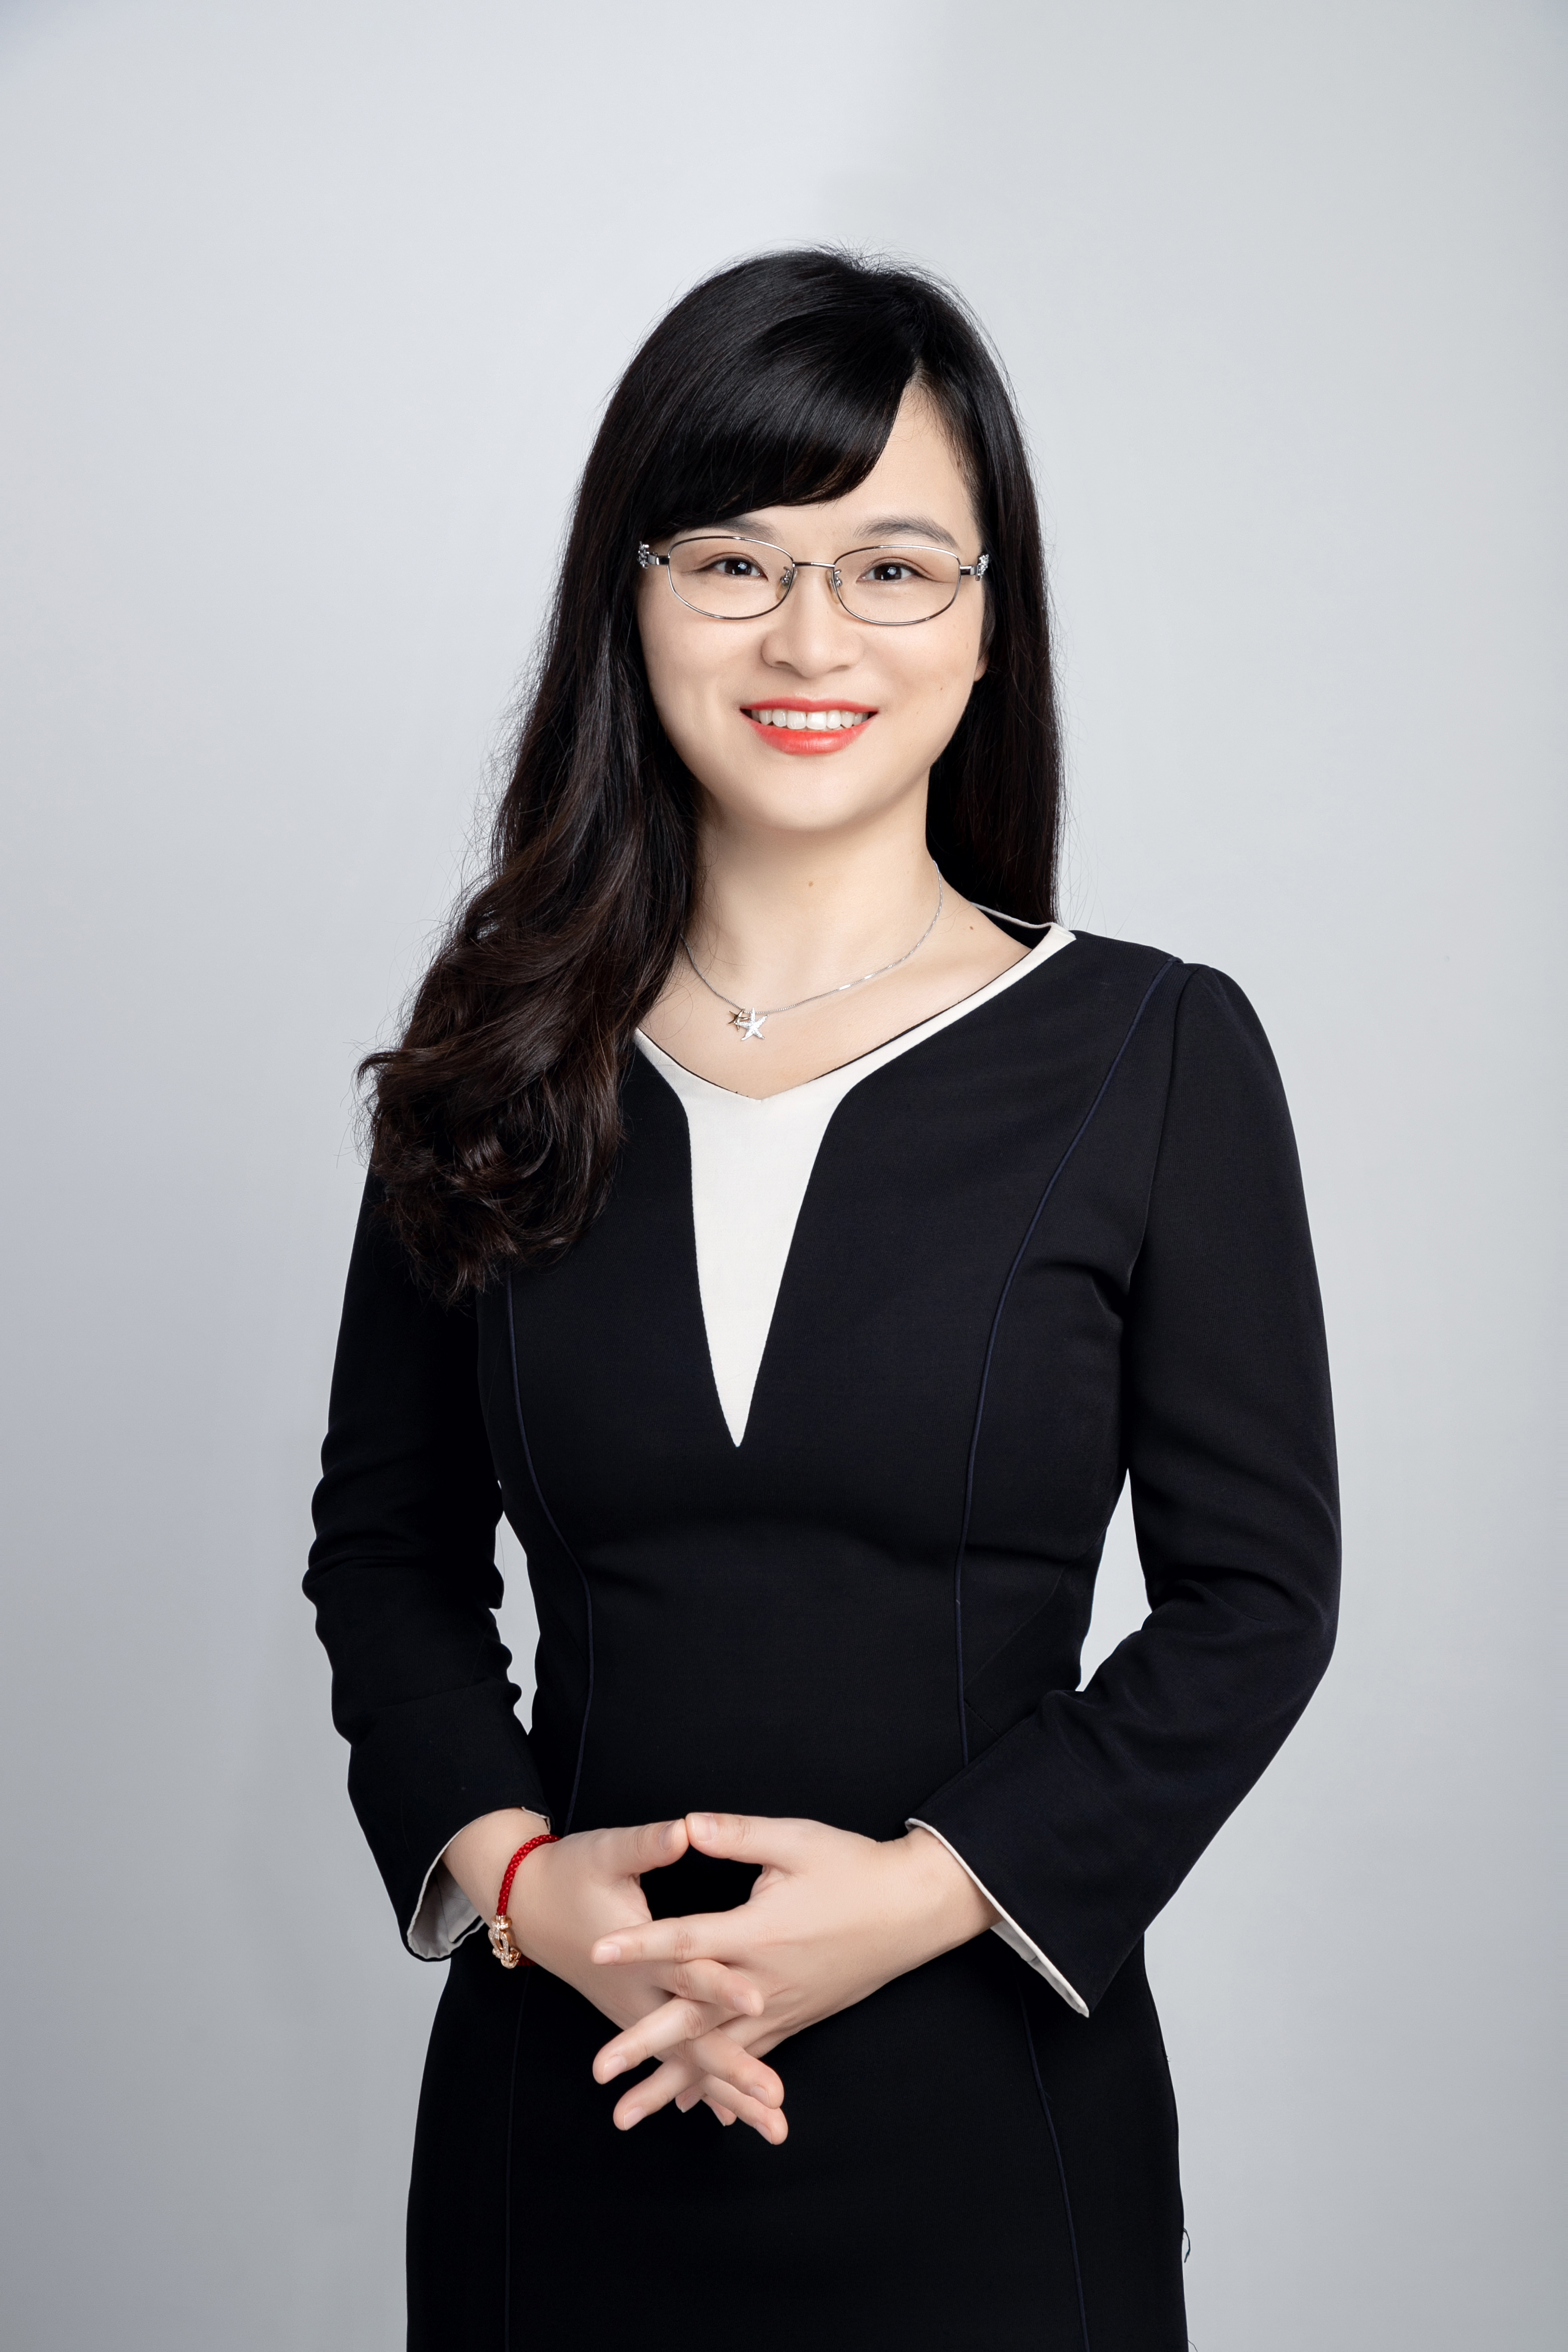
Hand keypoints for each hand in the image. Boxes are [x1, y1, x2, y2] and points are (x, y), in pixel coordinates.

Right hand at [440, 1809, 785, 2139]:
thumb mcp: (607, 1851)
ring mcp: (636, 2010)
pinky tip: (731, 2116)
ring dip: (728, 2093)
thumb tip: (686, 1829)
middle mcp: (638, 1992)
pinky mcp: (637, 2015)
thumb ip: (649, 1844)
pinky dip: (703, 2089)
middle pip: (693, 2036)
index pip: (688, 1970)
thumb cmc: (570, 1872)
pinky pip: (675, 2061)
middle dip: (735, 2069)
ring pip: (687, 2061)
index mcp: (638, 1953)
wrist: (528, 1905)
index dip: (721, 1984)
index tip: (757, 2000)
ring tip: (773, 2126)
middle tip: (774, 2099)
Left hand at [588, 1813, 997, 2139]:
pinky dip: (718, 2084)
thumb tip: (687, 1824)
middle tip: (599, 2071)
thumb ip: (738, 1835)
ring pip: (718, 2052)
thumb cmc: (854, 1868)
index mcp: (758, 1932)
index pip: (686, 1940)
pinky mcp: (797, 2017)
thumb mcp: (797, 1840)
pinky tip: (691, 2103)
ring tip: (629, 2113)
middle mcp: (764, 1981)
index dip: (639, 1945)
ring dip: (672, 2082)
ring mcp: (782, 2006)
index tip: (597, 1954)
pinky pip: (750, 2058)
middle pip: (692, 2017)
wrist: (912, 1910)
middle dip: (644, 2044)